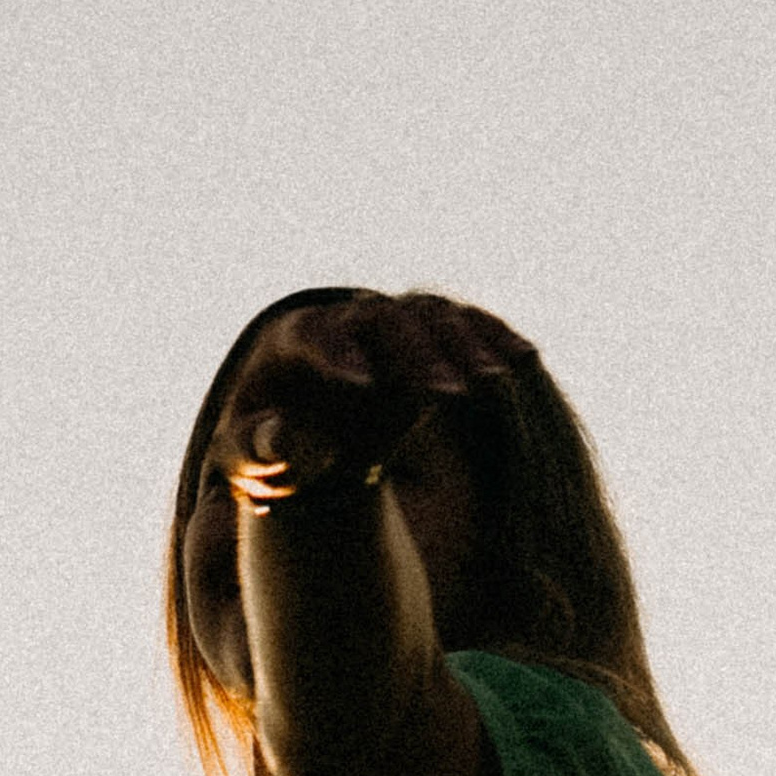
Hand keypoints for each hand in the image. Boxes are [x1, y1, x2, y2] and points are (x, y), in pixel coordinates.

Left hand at [218, 293, 535, 510]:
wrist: (307, 434)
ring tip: (492, 381)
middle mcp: (343, 322)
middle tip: (450, 394)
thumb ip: (256, 450)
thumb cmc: (269, 450)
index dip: (335, 353)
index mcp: (291, 344)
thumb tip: (281, 440)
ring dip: (463, 344)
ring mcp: (387, 325)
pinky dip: (492, 336)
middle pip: (382, 319)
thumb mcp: (250, 459)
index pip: (312, 335)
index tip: (361, 385)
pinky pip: (462, 325)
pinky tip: (525, 358)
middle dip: (417, 353)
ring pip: (429, 316)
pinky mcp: (424, 338)